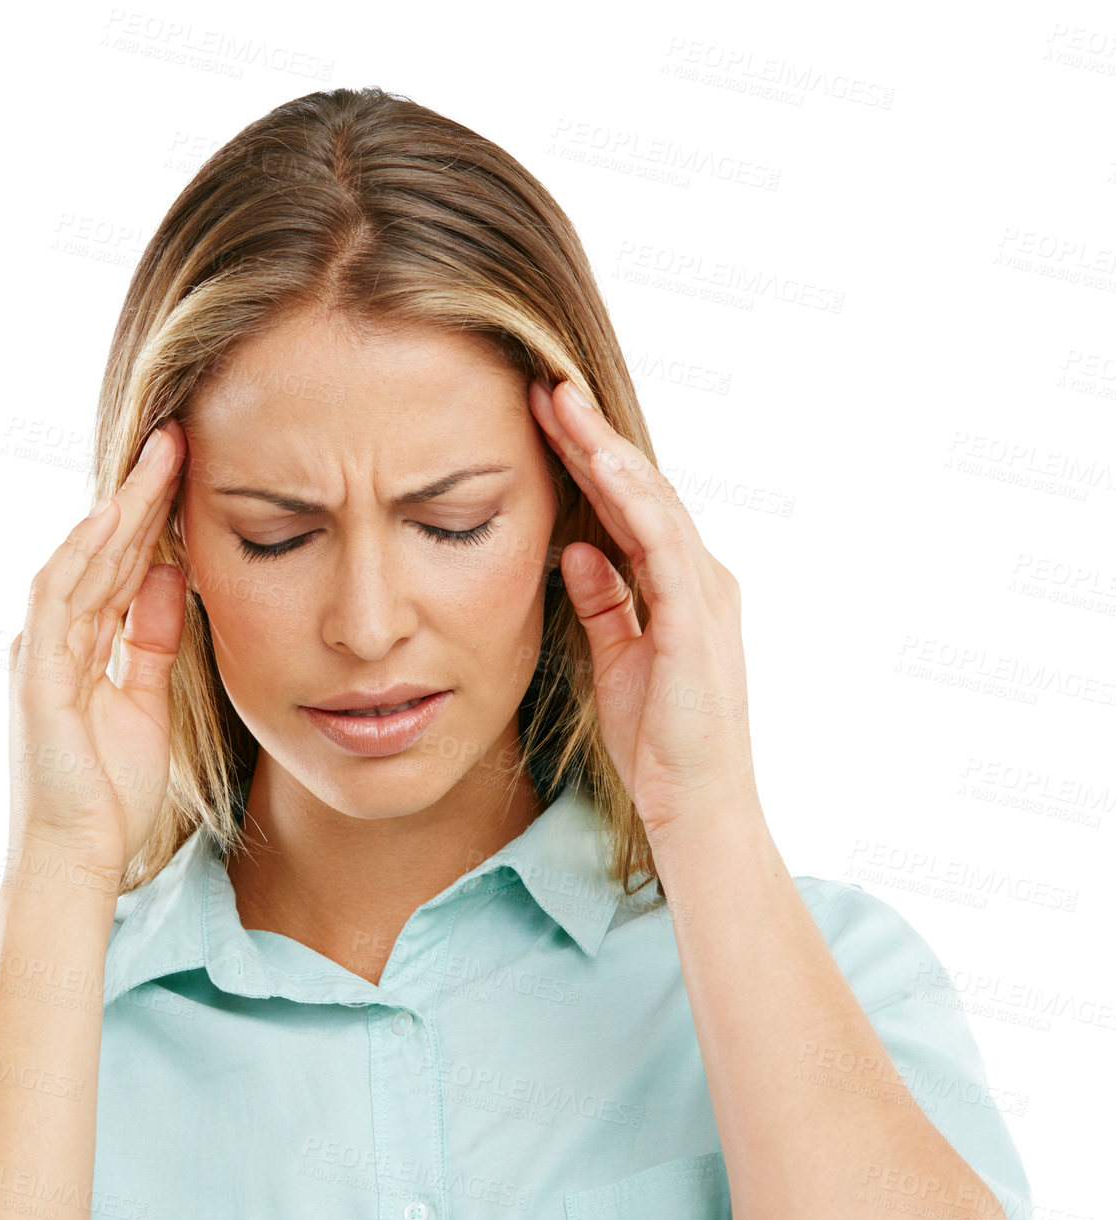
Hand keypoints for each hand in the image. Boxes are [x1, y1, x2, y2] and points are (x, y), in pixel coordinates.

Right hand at [7, 418, 187, 878]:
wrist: (78, 857)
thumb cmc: (111, 793)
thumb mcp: (146, 700)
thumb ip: (155, 639)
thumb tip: (177, 577)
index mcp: (83, 648)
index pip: (121, 568)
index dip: (153, 518)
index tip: (190, 472)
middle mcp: (56, 641)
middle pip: (103, 553)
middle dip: (140, 496)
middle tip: (177, 439)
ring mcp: (42, 655)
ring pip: (81, 562)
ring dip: (119, 509)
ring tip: (157, 459)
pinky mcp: (38, 677)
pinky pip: (59, 601)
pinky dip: (83, 557)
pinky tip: (115, 519)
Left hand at [528, 378, 760, 841]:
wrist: (698, 808)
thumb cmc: (661, 743)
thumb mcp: (618, 659)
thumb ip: (605, 602)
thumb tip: (576, 549)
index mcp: (681, 587)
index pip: (628, 508)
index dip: (586, 460)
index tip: (541, 420)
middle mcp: (700, 578)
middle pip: (640, 488)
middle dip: (591, 435)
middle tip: (544, 385)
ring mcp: (705, 593)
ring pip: (652, 499)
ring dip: (605, 446)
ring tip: (560, 400)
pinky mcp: (697, 618)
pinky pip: (661, 541)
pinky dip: (630, 494)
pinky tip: (596, 457)